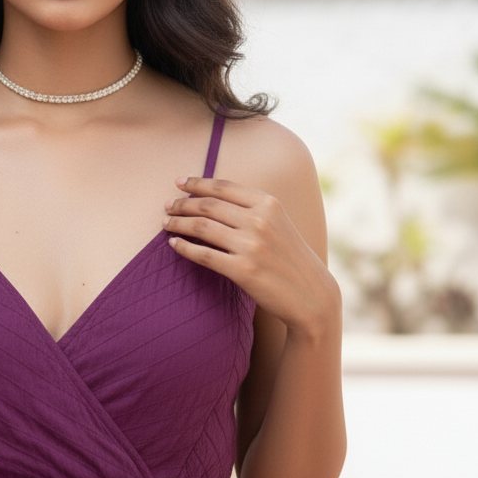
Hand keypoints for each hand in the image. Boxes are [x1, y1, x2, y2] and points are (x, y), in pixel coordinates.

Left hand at [163, 175, 338, 337]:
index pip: (223, 187)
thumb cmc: (290, 258)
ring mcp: (251, 246)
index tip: (178, 183)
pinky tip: (173, 245)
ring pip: (201, 227)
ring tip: (166, 224)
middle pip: (208, 205)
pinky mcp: (243, 270)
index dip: (197, 183)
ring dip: (178, 223)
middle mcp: (260, 221)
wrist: (311, 294)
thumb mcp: (279, 223)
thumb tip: (213, 199)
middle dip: (182, 204)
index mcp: (269, 204)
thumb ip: (253, 209)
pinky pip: (203, 255)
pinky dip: (184, 248)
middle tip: (167, 206)